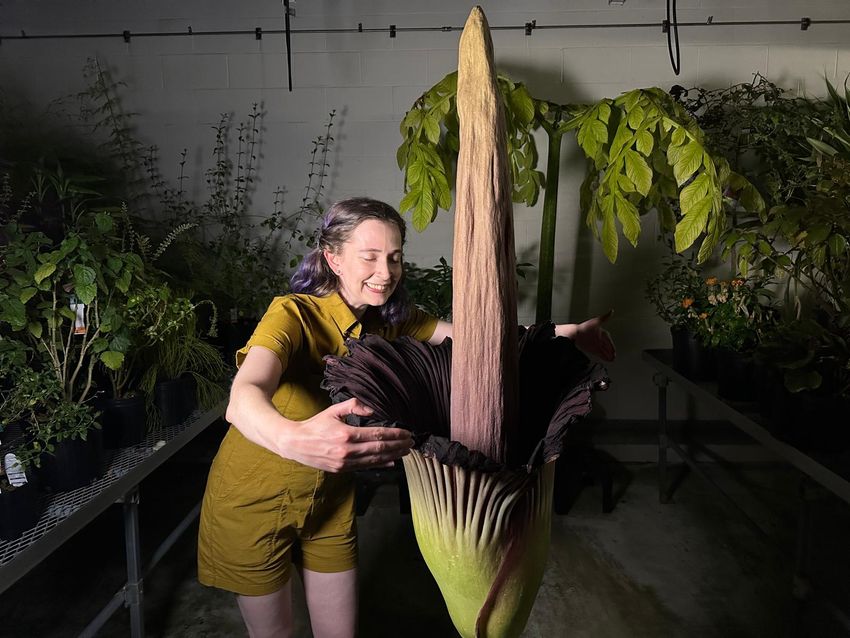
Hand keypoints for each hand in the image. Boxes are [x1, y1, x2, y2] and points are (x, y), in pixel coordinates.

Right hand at [283, 397, 412, 472]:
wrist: (295, 443)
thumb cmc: (315, 425)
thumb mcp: (333, 411)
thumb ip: (354, 406)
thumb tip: (373, 409)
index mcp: (346, 434)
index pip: (378, 434)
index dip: (395, 434)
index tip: (407, 433)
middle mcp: (347, 451)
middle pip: (380, 448)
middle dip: (398, 445)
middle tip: (411, 442)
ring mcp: (345, 462)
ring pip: (375, 460)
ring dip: (393, 456)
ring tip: (406, 451)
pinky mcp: (342, 470)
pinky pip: (365, 467)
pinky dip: (380, 465)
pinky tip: (391, 462)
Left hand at [572, 310, 615, 360]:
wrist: (575, 334)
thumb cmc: (585, 327)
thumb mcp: (596, 322)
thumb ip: (605, 318)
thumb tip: (611, 311)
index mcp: (602, 333)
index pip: (609, 341)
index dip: (612, 346)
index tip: (615, 351)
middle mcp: (599, 338)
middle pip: (607, 346)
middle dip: (611, 352)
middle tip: (614, 357)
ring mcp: (595, 344)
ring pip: (604, 351)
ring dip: (608, 355)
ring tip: (612, 360)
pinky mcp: (591, 348)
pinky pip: (599, 353)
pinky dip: (603, 357)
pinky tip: (605, 359)